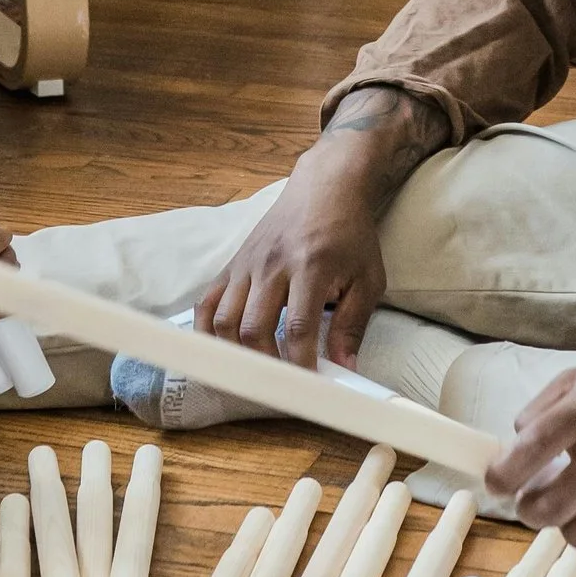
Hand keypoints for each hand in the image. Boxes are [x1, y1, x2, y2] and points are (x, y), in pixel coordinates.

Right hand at [192, 120, 417, 364]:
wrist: (326, 187)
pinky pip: (207, 302)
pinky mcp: (233, 263)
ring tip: (256, 371)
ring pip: (224, 320)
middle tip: (281, 386)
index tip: (308, 389)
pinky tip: (222, 351)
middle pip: (253, 329)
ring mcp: (247, 263)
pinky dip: (207, 331)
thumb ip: (353, 323)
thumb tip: (345, 367)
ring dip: (236, 354)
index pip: (297, 327)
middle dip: (265, 366)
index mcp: (310, 266)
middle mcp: (272, 264)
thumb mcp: (368, 277)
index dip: (299, 365)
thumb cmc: (351, 234)